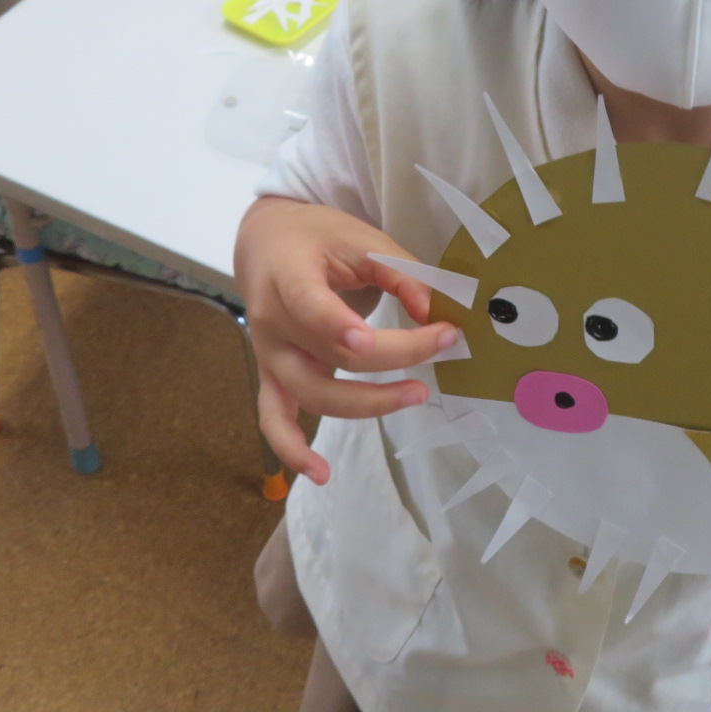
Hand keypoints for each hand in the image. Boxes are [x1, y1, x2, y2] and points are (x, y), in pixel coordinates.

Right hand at [235, 197, 463, 485]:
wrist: (266, 244)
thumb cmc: (319, 238)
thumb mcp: (361, 239)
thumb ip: (400, 273)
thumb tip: (435, 312)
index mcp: (288, 277)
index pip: (308, 306)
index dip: (334, 325)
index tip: (369, 340)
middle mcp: (271, 322)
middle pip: (330, 357)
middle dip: (393, 357)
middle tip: (444, 343)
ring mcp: (270, 355)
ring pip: (312, 395)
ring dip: (367, 404)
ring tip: (417, 394)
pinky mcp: (273, 377)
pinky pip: (275, 421)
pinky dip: (292, 450)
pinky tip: (321, 473)